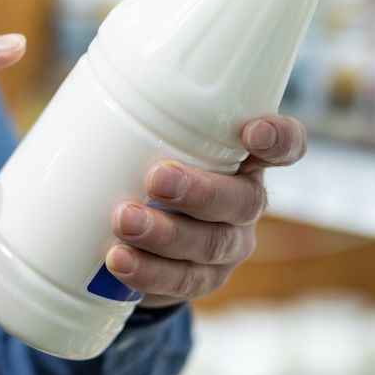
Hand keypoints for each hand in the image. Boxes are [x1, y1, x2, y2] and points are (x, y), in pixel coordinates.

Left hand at [105, 115, 306, 307]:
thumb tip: (88, 95)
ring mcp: (229, 244)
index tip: (253, 131)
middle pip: (243, 200)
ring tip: (123, 220)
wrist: (140, 233)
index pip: (286, 145)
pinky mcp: (203, 279)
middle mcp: (245, 201)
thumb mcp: (153, 139)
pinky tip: (120, 261)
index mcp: (244, 158)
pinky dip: (149, 271)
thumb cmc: (147, 166)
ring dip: (166, 233)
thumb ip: (142, 120)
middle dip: (199, 191)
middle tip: (156, 178)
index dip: (280, 139)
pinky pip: (183, 280)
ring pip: (211, 244)